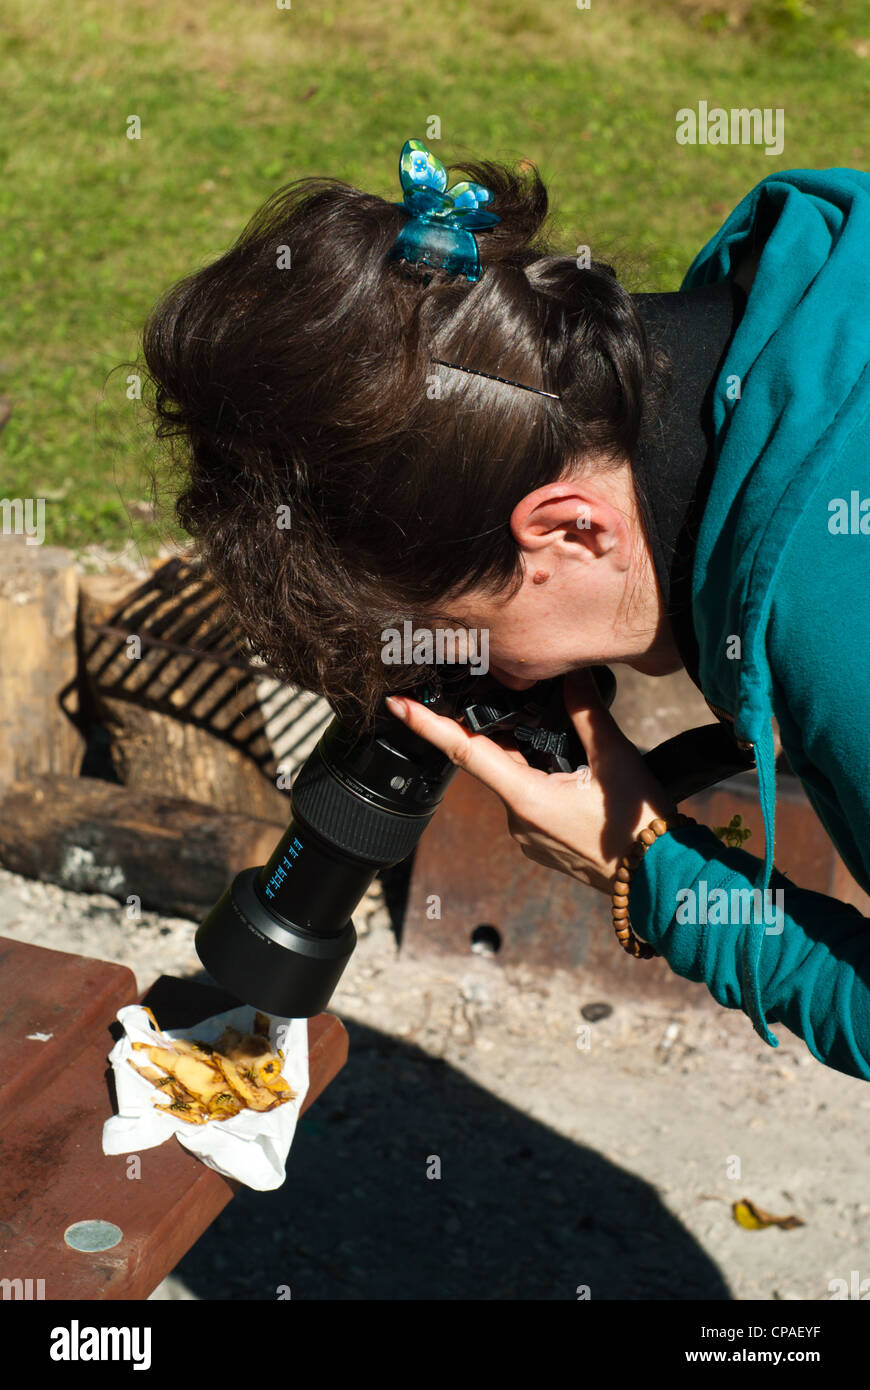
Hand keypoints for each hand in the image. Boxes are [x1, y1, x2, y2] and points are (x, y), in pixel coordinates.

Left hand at [386, 669, 678, 894]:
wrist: (661, 881)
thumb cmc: (639, 825)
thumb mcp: (616, 760)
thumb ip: (587, 713)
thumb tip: (571, 673)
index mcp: (525, 797)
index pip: (464, 752)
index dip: (427, 725)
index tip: (396, 704)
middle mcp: (517, 820)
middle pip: (495, 760)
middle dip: (505, 730)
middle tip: (519, 699)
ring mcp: (528, 836)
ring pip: (516, 780)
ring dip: (530, 756)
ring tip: (567, 741)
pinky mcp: (542, 844)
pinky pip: (530, 800)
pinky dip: (540, 778)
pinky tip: (572, 770)